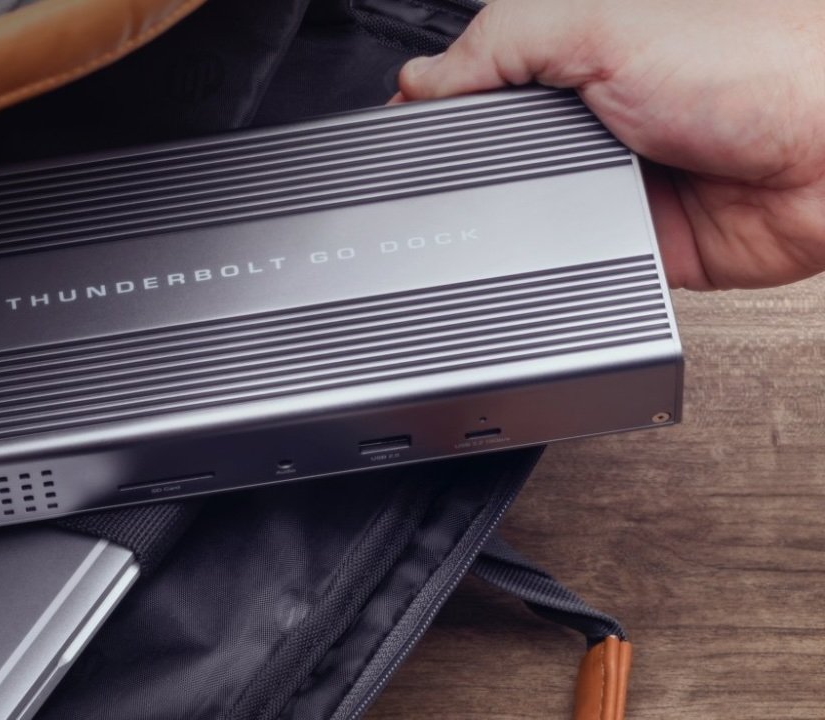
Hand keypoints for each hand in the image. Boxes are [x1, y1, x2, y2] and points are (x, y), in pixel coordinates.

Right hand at [395, 0, 824, 290]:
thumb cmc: (754, 60)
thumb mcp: (597, 22)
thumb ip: (497, 44)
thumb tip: (416, 80)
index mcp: (573, 52)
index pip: (474, 81)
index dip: (432, 105)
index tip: (399, 125)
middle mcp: (587, 117)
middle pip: (485, 157)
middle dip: (473, 169)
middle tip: (487, 158)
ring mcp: (607, 183)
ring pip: (522, 218)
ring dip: (524, 218)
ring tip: (556, 192)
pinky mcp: (629, 244)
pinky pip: (569, 265)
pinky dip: (564, 261)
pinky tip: (580, 235)